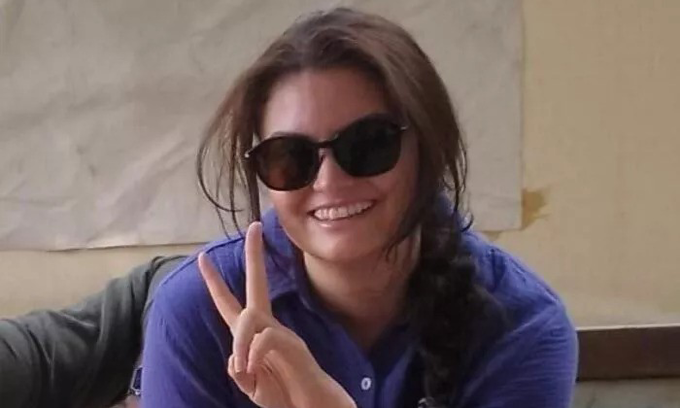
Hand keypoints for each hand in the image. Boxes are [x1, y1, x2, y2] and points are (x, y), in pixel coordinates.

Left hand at [198, 222, 355, 407]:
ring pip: (251, 317)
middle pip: (257, 283)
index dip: (215, 282)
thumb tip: (234, 357)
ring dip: (240, 344)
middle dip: (254, 255)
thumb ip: (238, 369)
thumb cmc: (283, 394)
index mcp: (254, 334)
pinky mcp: (293, 345)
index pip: (231, 303)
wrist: (310, 407)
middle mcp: (269, 326)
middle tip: (253, 228)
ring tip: (245, 370)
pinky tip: (254, 372)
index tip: (202, 258)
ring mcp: (283, 334)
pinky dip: (253, 355)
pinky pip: (265, 338)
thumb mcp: (250, 383)